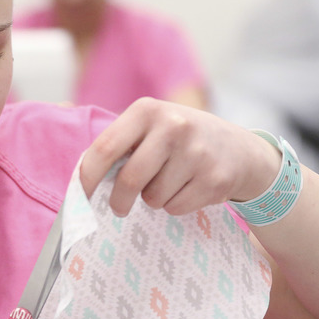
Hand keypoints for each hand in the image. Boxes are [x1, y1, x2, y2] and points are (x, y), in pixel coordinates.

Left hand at [78, 98, 280, 216]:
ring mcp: (197, 152)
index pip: (105, 148)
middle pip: (130, 179)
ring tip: (166, 184)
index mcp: (147, 110)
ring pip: (153, 198)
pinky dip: (174, 206)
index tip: (81, 195)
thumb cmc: (179, 139)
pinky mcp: (214, 178)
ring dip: (152, 199)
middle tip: (118, 207)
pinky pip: (175, 208)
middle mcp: (174, 126)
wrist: (239, 149)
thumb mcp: (151, 125)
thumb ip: (119, 141)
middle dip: (118, 200)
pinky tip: (186, 188)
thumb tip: (78, 176)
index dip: (87, 176)